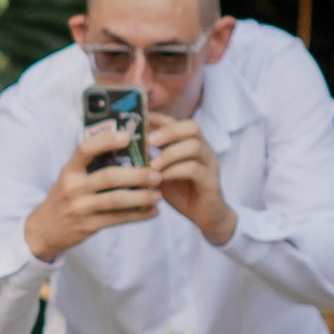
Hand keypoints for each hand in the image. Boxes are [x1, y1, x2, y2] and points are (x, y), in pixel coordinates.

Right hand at [25, 121, 158, 263]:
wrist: (45, 229)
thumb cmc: (65, 197)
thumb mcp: (70, 177)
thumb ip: (91, 165)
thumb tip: (127, 149)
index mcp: (69, 170)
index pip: (85, 149)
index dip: (105, 140)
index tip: (127, 136)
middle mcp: (73, 187)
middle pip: (109, 177)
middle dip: (136, 175)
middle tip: (156, 174)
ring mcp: (80, 207)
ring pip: (116, 200)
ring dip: (141, 197)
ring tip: (158, 194)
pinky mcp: (88, 225)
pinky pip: (118, 219)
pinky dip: (138, 215)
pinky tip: (152, 211)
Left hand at [145, 112, 236, 246]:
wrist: (205, 216)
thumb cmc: (180, 192)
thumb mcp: (160, 172)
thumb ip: (148, 160)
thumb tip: (123, 150)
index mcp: (189, 143)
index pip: (175, 121)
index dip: (157, 117)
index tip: (138, 119)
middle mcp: (203, 149)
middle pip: (191, 126)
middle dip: (167, 131)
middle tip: (148, 141)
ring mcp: (209, 164)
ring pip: (195, 146)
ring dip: (170, 153)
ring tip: (152, 164)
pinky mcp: (211, 182)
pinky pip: (195, 169)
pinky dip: (175, 171)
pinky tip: (162, 178)